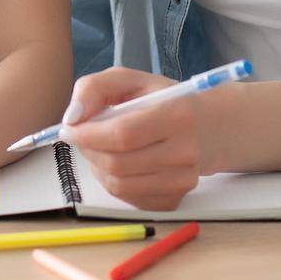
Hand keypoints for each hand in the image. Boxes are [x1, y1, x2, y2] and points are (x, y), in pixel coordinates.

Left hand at [60, 67, 226, 211]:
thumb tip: (71, 117)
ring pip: (118, 185)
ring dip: (98, 167)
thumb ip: (95, 87)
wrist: (210, 128)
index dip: (88, 134)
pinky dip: (113, 181)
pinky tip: (120, 163)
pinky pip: (128, 198)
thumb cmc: (165, 100)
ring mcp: (182, 181)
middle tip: (83, 136)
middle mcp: (185, 152)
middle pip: (118, 163)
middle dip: (89, 150)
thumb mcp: (132, 79)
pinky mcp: (175, 200)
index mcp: (178, 115)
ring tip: (101, 148)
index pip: (123, 135)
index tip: (70, 128)